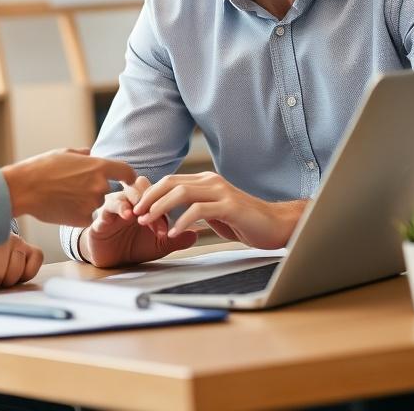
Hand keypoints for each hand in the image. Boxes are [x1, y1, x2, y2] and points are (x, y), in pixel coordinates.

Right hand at [1, 149, 135, 225]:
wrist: (24, 188)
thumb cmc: (42, 167)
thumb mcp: (65, 153)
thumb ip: (83, 155)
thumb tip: (90, 153)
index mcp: (99, 166)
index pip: (127, 172)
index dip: (128, 176)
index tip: (127, 180)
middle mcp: (100, 186)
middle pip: (107, 189)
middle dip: (95, 188)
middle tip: (73, 186)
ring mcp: (92, 204)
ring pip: (95, 203)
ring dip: (85, 201)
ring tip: (63, 195)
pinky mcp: (83, 219)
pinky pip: (86, 217)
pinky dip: (77, 213)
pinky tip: (61, 206)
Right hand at [81, 176, 197, 267]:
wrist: (111, 260)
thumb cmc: (133, 247)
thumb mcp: (159, 245)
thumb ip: (176, 239)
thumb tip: (196, 235)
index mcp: (143, 203)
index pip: (156, 191)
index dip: (166, 202)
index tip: (174, 222)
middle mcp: (128, 200)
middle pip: (139, 185)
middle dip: (152, 200)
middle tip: (159, 221)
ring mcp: (113, 207)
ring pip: (124, 193)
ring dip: (137, 204)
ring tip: (143, 217)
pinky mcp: (100, 219)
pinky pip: (107, 208)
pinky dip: (118, 209)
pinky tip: (127, 217)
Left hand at [133, 172, 307, 249]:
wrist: (277, 226)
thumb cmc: (245, 222)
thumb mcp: (214, 213)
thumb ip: (195, 208)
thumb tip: (170, 213)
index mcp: (205, 181)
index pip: (170, 181)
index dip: (150, 194)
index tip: (137, 209)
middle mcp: (211, 181)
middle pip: (171, 182)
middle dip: (149, 198)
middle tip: (136, 215)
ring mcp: (221, 192)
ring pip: (181, 192)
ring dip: (160, 208)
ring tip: (148, 223)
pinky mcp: (230, 206)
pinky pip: (199, 210)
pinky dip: (182, 221)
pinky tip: (173, 232)